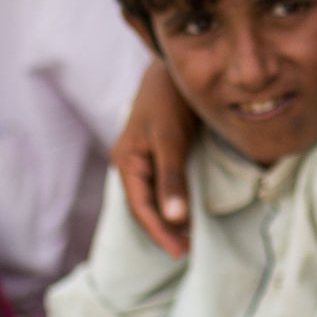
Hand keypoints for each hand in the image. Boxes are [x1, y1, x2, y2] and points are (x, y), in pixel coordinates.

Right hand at [112, 59, 196, 256]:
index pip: (141, 208)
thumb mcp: (170, 138)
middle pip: (144, 206)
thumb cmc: (169, 97)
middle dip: (163, 230)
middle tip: (187, 250)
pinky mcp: (159, 152)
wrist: (174, 64)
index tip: (180, 251)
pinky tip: (187, 212)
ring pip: (152, 198)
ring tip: (189, 237)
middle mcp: (131, 163)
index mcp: (127, 161)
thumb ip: (172, 178)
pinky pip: (162, 186)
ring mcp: (143, 158)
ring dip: (168, 219)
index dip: (159, 232)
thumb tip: (174, 219)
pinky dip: (173, 202)